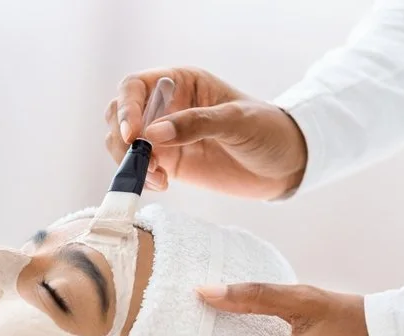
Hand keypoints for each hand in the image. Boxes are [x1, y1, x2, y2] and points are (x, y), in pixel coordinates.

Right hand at [104, 67, 307, 198]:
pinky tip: (161, 184)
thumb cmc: (268, 131)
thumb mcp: (237, 121)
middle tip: (140, 160)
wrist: (285, 165)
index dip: (127, 108)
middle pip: (119, 114)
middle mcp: (165, 106)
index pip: (135, 87)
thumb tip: (153, 133)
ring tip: (158, 178)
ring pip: (123, 143)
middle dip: (122, 138)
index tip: (134, 135)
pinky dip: (140, 178)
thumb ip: (196, 123)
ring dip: (130, 161)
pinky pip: (138, 168)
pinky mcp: (167, 163)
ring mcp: (163, 136)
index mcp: (181, 83)